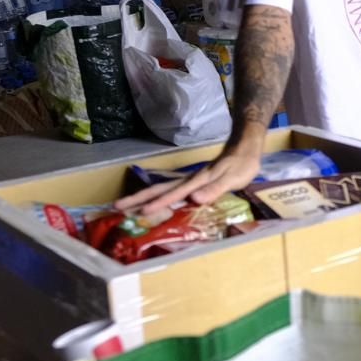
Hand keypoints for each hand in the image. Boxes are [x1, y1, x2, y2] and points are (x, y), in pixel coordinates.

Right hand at [115, 144, 262, 216]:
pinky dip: (156, 197)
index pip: (174, 194)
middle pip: (159, 189)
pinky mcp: (192, 182)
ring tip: (124, 205)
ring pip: (161, 189)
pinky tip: (150, 202)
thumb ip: (214, 189)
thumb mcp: (232, 179)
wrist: (244, 149)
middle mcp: (189, 180)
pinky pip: (169, 190)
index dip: (159, 203)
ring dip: (142, 197)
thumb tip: (194, 199)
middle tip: (116, 206)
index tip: (142, 212)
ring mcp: (189, 180)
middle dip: (138, 198)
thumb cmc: (241, 166)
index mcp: (197, 181)